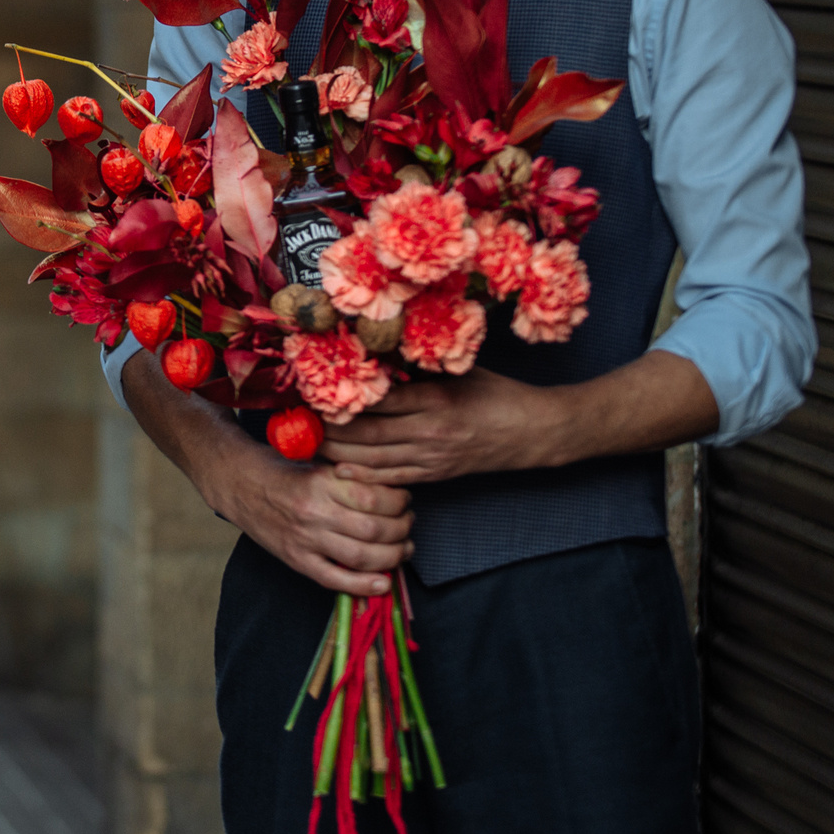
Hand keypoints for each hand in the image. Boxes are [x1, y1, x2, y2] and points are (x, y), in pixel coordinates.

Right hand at [120, 349, 409, 593]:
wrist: (233, 480)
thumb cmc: (278, 464)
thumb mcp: (315, 456)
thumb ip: (348, 469)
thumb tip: (390, 476)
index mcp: (321, 481)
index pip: (377, 496)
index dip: (400, 500)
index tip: (405, 497)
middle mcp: (314, 512)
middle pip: (376, 529)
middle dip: (402, 529)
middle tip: (409, 522)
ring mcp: (304, 539)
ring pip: (362, 556)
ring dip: (392, 555)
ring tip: (402, 548)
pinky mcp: (295, 559)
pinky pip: (335, 579)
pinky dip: (363, 585)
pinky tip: (382, 582)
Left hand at [323, 373, 561, 485]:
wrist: (533, 432)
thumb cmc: (497, 394)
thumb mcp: (458, 372)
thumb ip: (420, 369)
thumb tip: (377, 355)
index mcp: (434, 399)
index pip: (377, 400)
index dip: (342, 398)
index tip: (313, 390)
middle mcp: (429, 431)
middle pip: (368, 433)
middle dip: (331, 430)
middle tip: (300, 422)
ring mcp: (432, 457)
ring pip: (374, 459)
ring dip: (339, 454)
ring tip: (311, 445)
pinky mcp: (436, 474)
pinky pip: (392, 478)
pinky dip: (363, 475)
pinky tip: (339, 470)